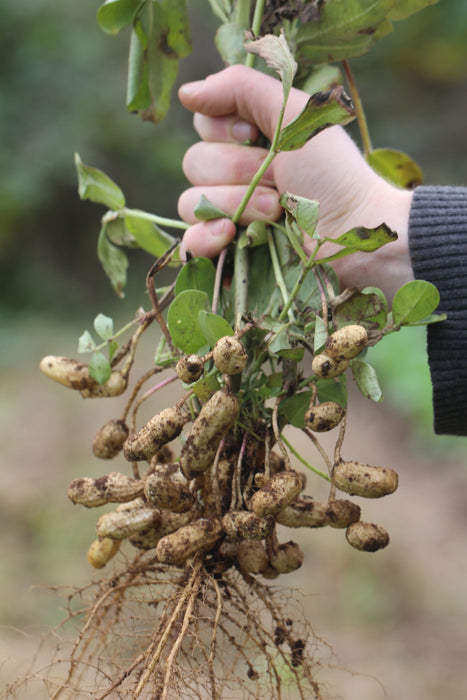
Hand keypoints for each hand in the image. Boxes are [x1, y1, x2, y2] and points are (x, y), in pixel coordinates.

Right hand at [177, 65, 413, 300]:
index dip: (223, 130)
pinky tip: (230, 235)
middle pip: (194, 162)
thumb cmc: (333, 172)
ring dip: (235, 204)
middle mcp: (235, 175)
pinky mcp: (229, 252)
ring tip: (276, 212)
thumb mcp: (293, 115)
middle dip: (238, 170)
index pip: (202, 125)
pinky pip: (190, 242)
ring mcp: (230, 215)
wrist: (353, 230)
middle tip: (280, 179)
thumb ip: (241, 89)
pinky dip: (205, 237)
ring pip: (190, 202)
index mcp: (249, 140)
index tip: (257, 135)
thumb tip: (185, 92)